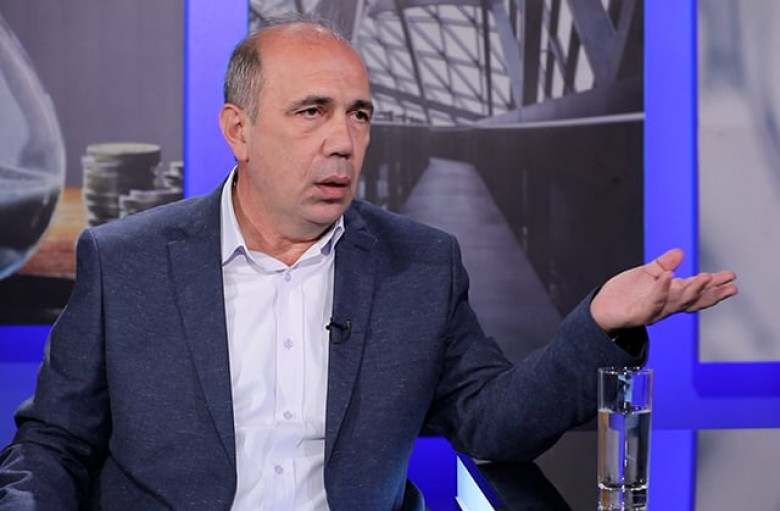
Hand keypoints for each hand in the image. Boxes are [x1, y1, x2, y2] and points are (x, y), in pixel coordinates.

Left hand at [590, 248, 737, 333]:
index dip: (714, 285)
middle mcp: (666, 305)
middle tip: (728, 285)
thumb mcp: (648, 274)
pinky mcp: (638, 314)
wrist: (601, 309)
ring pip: (677, 303)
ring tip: (704, 277)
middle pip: (693, 300)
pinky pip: (652, 302)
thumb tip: (680, 253)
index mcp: (670, 295)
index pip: (696, 291)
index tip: (730, 278)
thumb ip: (664, 264)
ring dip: (692, 291)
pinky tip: (667, 278)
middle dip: (711, 292)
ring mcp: (653, 311)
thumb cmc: (625, 294)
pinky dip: (661, 290)